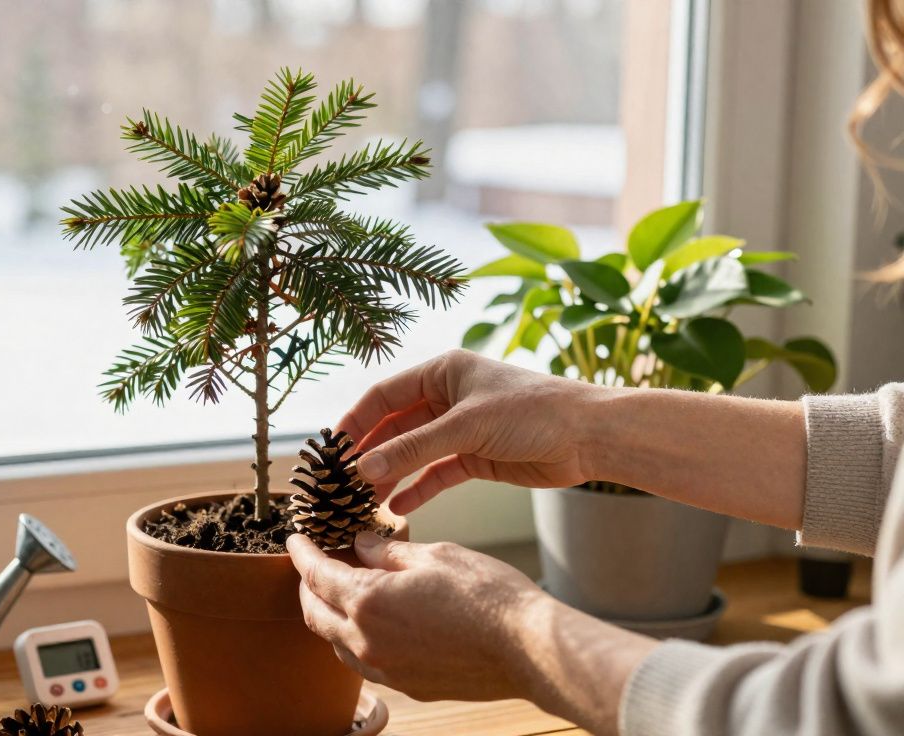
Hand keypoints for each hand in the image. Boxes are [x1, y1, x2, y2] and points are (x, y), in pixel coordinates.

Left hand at [289, 531, 657, 734]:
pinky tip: (370, 623)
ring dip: (328, 614)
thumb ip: (388, 551)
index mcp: (367, 601)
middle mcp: (367, 640)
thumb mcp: (434, 554)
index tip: (295, 540)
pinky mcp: (408, 685)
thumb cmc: (487, 595)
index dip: (302, 553)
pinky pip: (363, 662)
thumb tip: (360, 546)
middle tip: (311, 564)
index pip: (316, 574)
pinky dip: (354, 638)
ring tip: (338, 591)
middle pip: (314, 612)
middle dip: (306, 585)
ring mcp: (386, 669)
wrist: (528, 648)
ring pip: (335, 641)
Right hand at [338, 350, 601, 513]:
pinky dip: (417, 489)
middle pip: (394, 426)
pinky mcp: (476, 457)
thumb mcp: (465, 427)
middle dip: (370, 453)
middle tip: (341, 481)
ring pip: (413, 453)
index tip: (330, 450)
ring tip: (362, 500)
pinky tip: (397, 507)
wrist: (589, 435)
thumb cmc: (531, 411)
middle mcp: (447, 398)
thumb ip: (412, 449)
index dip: (355, 422)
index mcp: (441, 372)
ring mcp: (461, 429)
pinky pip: (436, 473)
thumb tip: (363, 468)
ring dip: (390, 474)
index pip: (383, 396)